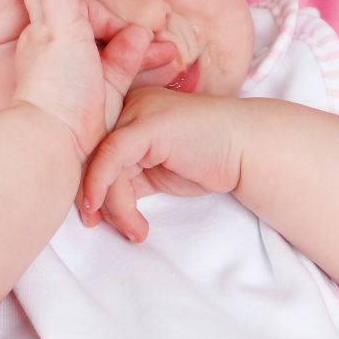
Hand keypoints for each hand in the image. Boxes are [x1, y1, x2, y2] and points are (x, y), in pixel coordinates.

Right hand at [12, 0, 170, 157]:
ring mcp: (44, 32)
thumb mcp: (110, 91)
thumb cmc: (75, 130)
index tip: (158, 48)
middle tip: (143, 20)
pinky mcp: (54, 26)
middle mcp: (40, 40)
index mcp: (49, 59)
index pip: (76, 27)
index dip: (117, 31)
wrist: (54, 142)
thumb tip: (144, 35)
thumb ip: (124, 62)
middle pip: (60, 1)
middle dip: (98, 5)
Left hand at [79, 86, 248, 240]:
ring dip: (115, 207)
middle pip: (95, 158)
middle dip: (95, 198)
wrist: (248, 150)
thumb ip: (130, 181)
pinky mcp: (146, 124)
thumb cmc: (210, 160)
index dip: (90, 187)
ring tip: (135, 230)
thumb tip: (98, 207)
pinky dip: (108, 191)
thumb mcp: (158, 173)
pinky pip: (112, 160)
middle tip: (96, 225)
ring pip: (103, 166)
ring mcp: (136, 111)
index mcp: (129, 114)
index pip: (96, 153)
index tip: (92, 218)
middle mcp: (128, 107)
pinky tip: (126, 220)